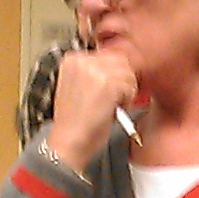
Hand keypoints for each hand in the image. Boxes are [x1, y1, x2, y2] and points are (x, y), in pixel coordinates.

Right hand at [45, 49, 139, 165]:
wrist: (68, 141)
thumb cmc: (74, 122)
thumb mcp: (78, 88)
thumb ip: (95, 73)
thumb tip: (119, 68)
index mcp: (72, 59)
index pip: (108, 55)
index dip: (114, 74)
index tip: (111, 89)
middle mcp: (82, 60)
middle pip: (120, 60)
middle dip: (122, 80)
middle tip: (115, 99)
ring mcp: (95, 70)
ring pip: (127, 73)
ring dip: (126, 90)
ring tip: (112, 106)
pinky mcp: (107, 83)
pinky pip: (130, 86)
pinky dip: (127, 100)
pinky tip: (113, 110)